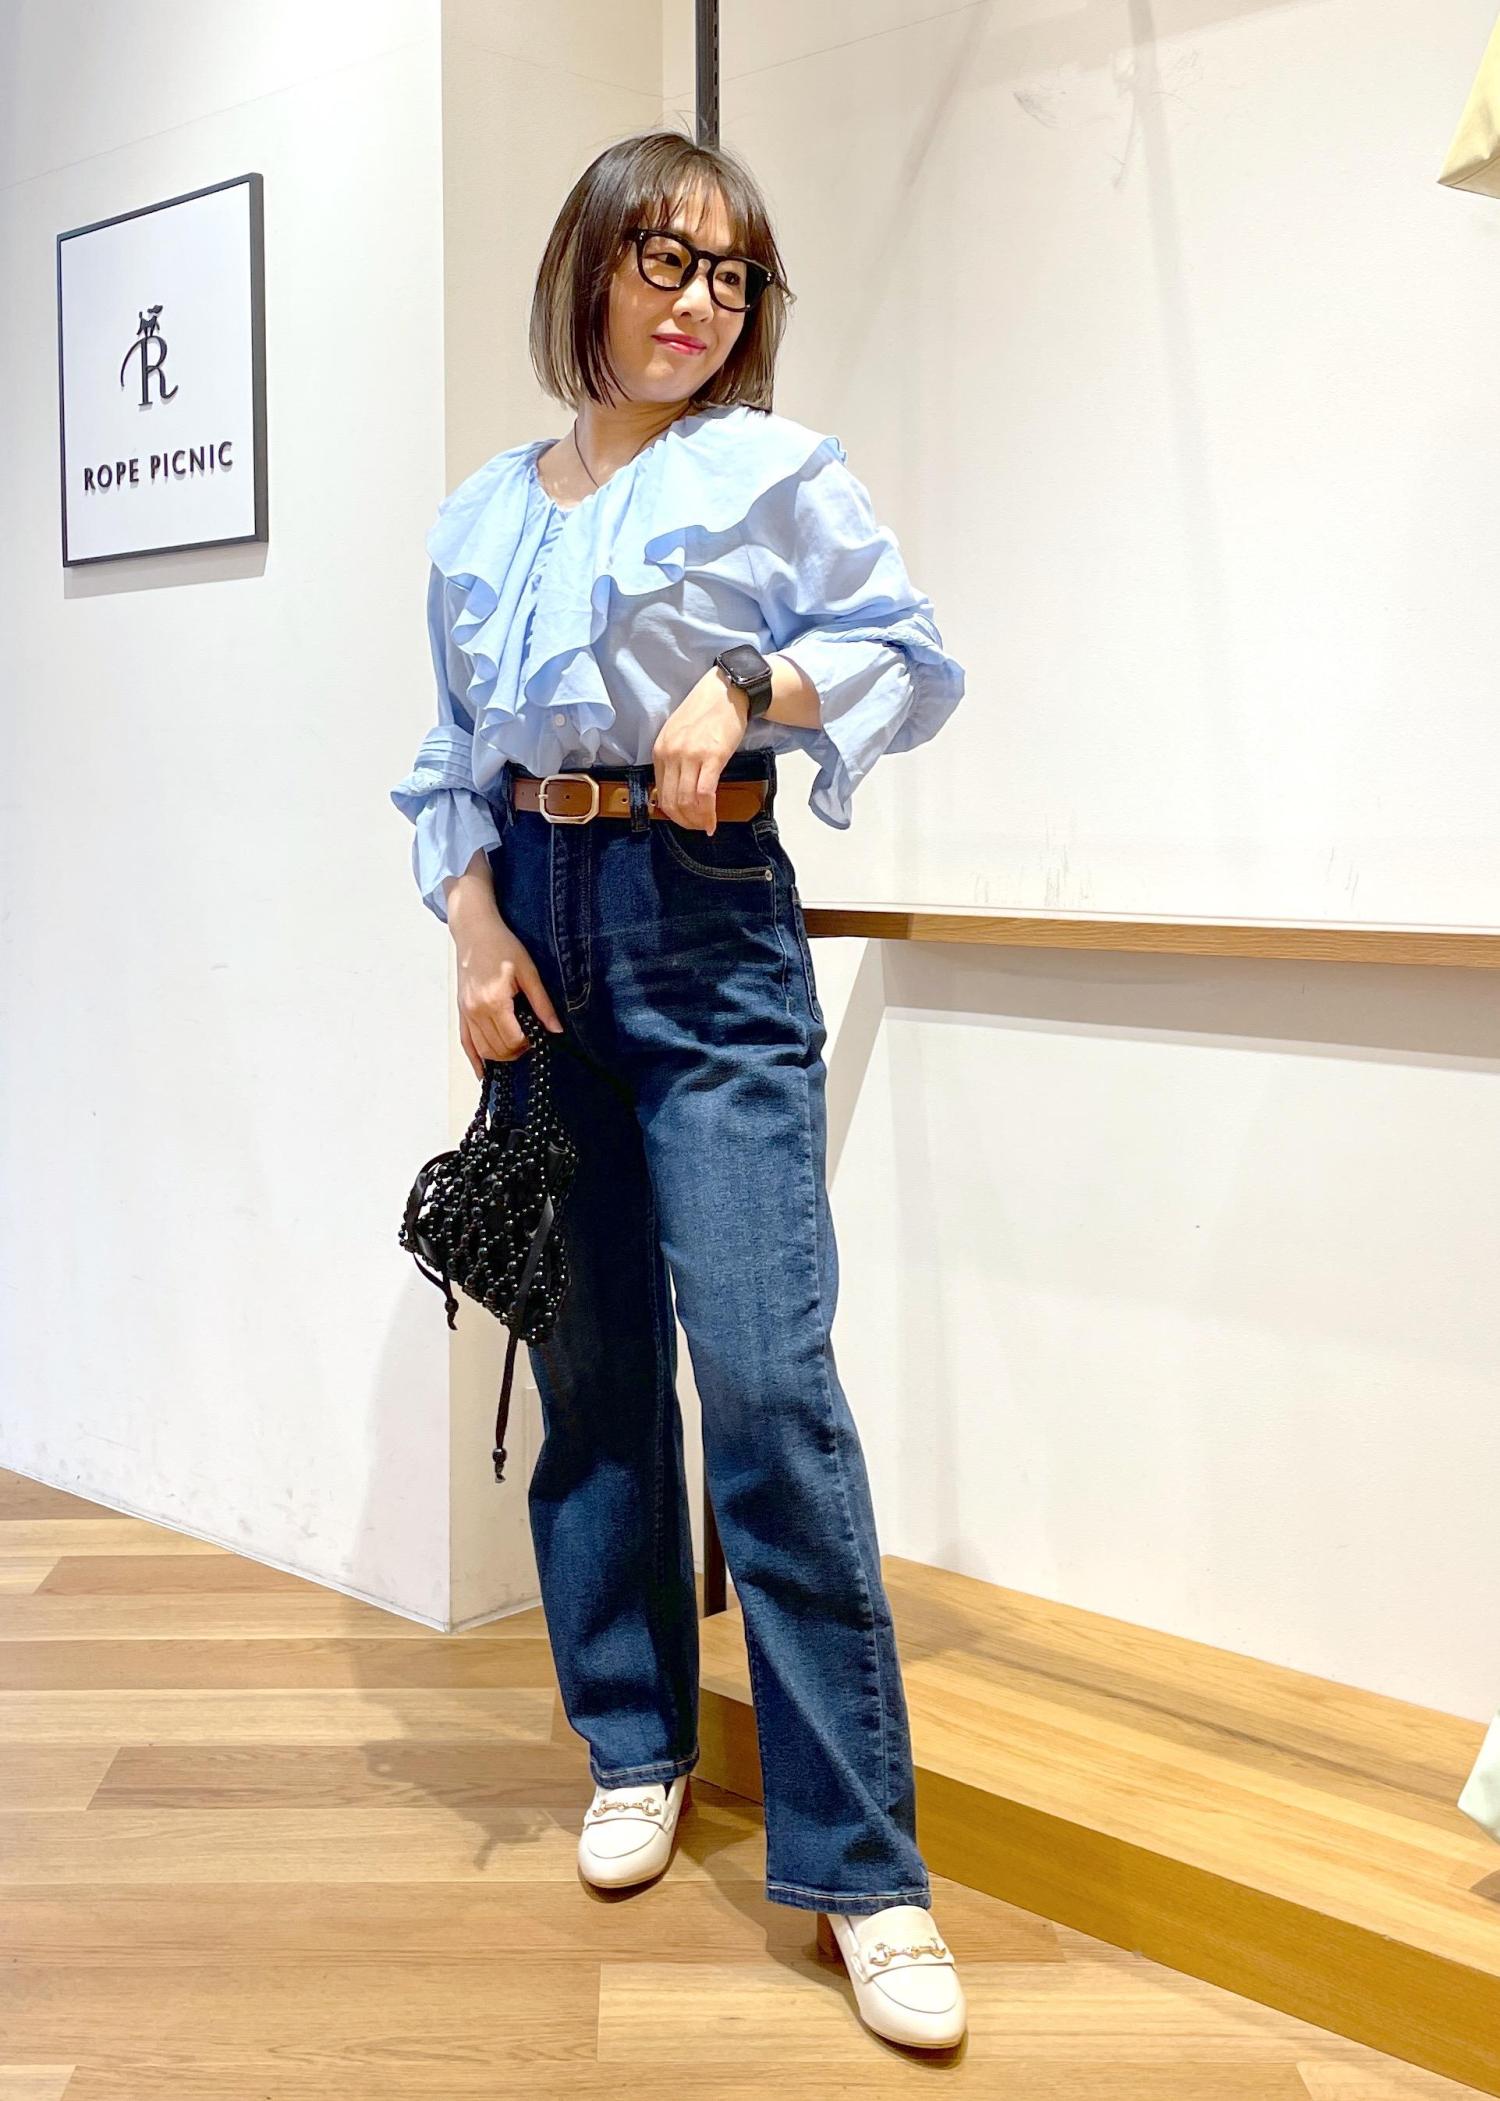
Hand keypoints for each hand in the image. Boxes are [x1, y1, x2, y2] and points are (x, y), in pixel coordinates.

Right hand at [453, 914, 564, 1075]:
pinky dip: (475, 1059)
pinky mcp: (460, 1011)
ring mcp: (465, 1012)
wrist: (474, 931)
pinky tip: (483, 1072)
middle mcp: (476, 1011)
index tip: (539, 1035)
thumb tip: (556, 1030)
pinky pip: (465, 1042)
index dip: (529, 1043)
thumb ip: (542, 1004)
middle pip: (498, 1049)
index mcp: (494, 1001)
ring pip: (483, 1050)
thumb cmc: (503, 946)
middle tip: (531, 1041)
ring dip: (501, 1056)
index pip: (513, 1039)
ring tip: (516, 1047)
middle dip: (517, 1052)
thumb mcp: (529, 972)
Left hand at [650, 664, 748, 831]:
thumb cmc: (706, 710)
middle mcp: (671, 753)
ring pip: (687, 801)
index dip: (672, 813)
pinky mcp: (712, 756)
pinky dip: (708, 813)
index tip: (684, 820)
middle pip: (671, 801)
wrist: (727, 690)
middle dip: (684, 822)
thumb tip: (678, 787)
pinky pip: (705, 794)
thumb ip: (674, 758)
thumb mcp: (679, 733)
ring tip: (706, 826)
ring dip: (697, 820)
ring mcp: (690, 755)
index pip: (660, 792)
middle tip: (696, 828)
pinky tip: (713, 820)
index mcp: (660, 749)